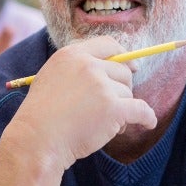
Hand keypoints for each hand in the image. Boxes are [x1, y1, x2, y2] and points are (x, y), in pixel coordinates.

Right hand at [0, 36, 156, 185]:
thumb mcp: (51, 78)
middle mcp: (88, 66)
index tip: (131, 67)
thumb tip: (108, 68)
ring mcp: (102, 87)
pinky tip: (148, 123)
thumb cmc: (41, 116)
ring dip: (122, 110)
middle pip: (122, 71)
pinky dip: (147, 118)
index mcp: (72, 55)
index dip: (123, 56)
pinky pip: (141, 110)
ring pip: (128, 94)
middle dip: (121, 88)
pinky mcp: (113, 108)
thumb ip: (76, 69)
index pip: (108, 44)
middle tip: (111, 107)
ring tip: (104, 125)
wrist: (37, 140)